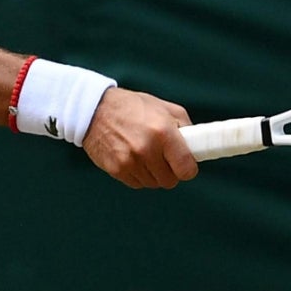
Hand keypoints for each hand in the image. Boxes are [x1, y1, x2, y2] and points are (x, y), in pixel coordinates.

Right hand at [82, 87, 198, 188]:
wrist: (94, 109)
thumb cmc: (132, 107)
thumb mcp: (164, 108)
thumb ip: (184, 127)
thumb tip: (196, 146)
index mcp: (163, 133)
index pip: (187, 169)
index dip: (188, 168)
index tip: (184, 164)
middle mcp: (147, 149)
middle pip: (170, 181)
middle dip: (169, 171)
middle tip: (163, 158)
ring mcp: (130, 161)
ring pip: (153, 183)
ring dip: (152, 173)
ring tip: (144, 155)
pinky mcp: (116, 169)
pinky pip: (136, 183)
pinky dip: (137, 175)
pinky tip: (131, 158)